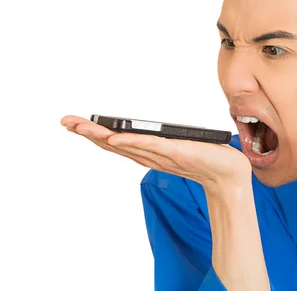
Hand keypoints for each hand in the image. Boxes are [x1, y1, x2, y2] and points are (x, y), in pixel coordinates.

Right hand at [61, 115, 252, 190]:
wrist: (230, 175)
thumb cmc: (207, 159)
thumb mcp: (178, 145)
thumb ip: (161, 141)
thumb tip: (147, 130)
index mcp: (150, 153)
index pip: (116, 143)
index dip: (94, 134)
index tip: (74, 123)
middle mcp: (152, 156)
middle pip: (113, 145)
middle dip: (88, 133)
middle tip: (66, 121)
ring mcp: (163, 156)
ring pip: (127, 145)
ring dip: (102, 136)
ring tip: (81, 126)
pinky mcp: (178, 153)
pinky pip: (152, 147)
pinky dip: (132, 142)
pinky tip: (115, 138)